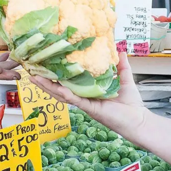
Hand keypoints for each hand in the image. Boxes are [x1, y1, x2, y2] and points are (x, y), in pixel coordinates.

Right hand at [31, 53, 146, 138]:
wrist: (139, 121)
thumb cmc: (131, 103)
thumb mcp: (124, 78)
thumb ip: (120, 65)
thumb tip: (120, 50)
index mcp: (88, 92)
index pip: (68, 82)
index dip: (56, 74)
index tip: (45, 63)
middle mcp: (83, 99)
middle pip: (59, 89)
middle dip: (44, 80)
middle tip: (31, 70)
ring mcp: (85, 105)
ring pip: (62, 95)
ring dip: (48, 87)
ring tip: (34, 78)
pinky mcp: (91, 109)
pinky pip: (76, 101)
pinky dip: (66, 94)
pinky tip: (57, 88)